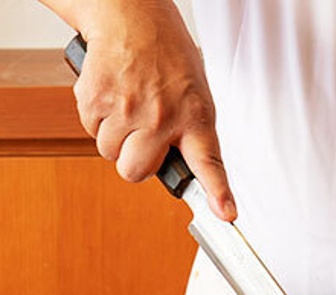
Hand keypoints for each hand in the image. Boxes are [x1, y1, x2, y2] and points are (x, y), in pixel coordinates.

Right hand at [71, 2, 235, 220]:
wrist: (133, 17)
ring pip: (109, 153)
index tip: (226, 214)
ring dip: (115, 137)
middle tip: (142, 136)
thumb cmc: (167, 56)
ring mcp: (128, 110)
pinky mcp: (96, 99)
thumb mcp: (196, 95)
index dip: (217, 193)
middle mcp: (163, 118)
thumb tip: (180, 168)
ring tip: (129, 105)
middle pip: (135, 173)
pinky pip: (90, 130)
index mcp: (196, 117)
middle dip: (134, 161)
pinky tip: (113, 95)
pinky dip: (97, 118)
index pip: (210, 163)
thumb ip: (190, 134)